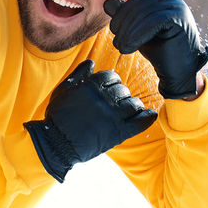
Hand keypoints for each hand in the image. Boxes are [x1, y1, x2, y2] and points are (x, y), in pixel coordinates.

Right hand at [24, 60, 156, 182]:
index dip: (111, 81)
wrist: (57, 144)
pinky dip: (148, 117)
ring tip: (128, 109)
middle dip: (120, 94)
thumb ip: (79, 75)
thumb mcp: (63, 90)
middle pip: (123, 90)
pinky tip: (150, 115)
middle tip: (115, 102)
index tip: (109, 88)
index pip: (111, 76)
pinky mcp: (118, 133)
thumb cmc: (57, 116)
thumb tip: (91, 63)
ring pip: (133, 104)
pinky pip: (140, 123)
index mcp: (90, 87)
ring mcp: (112, 116)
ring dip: (132, 105)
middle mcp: (104, 99)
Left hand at [104, 0, 207, 98]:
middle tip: (117, 42)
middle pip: (139, 6)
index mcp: (162, 1)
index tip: (115, 32)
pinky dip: (138, 34)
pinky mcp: (180, 18)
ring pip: (144, 14)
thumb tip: (108, 3)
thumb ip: (125, 17)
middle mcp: (171, 1)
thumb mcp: (137, 32)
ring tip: (122, 47)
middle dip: (124, 24)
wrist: (178, 72)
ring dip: (128, 32)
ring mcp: (178, 8)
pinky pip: (153, 21)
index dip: (121, 15)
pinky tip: (130, 47)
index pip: (136, 2)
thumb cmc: (159, 52)